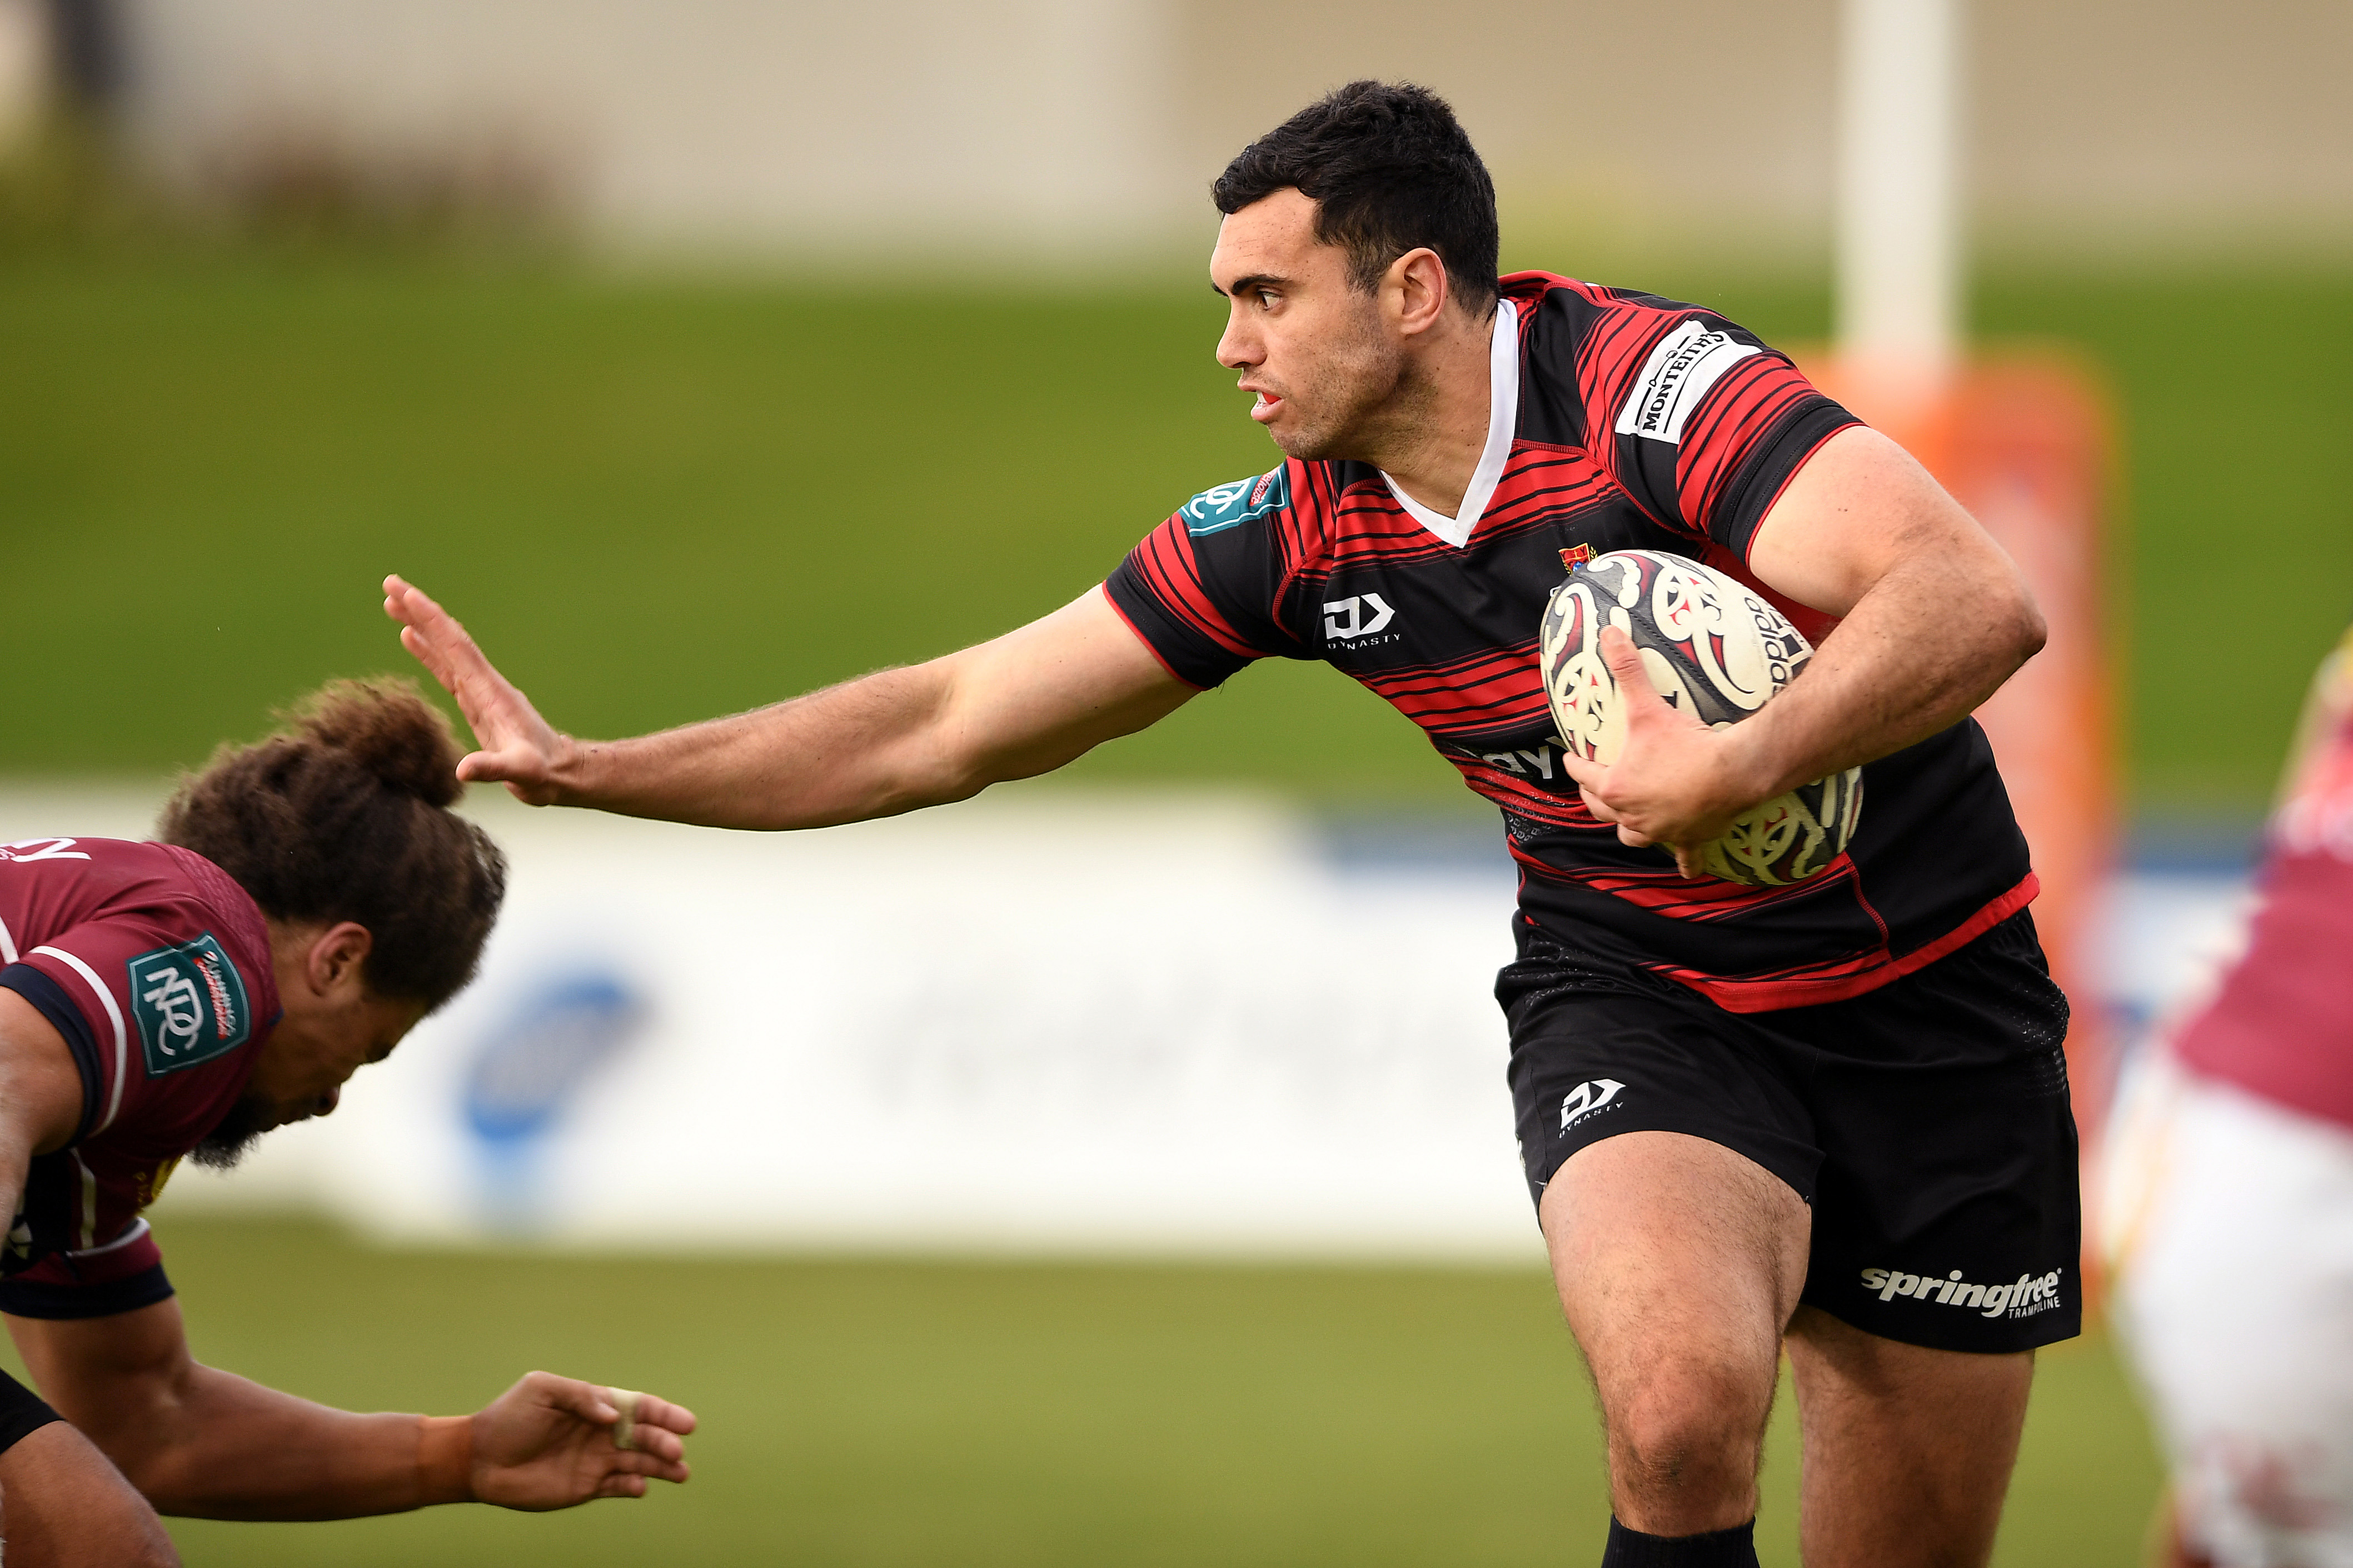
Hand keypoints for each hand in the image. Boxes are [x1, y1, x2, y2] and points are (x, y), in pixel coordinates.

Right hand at [383, 575, 573, 804]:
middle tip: (389, 583)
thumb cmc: (543, 772)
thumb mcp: (521, 772)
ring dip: (420, 625)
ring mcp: (480, 690)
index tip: (406, 595)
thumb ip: (494, 768)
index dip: (432, 621)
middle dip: (419, 611)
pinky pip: (446, 668)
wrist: (560, 772)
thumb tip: (463, 771)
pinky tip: (410, 637)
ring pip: (445, 649)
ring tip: (392, 602)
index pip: (457, 647)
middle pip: (448, 638)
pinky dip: (428, 651)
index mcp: (491, 691)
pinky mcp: (475, 702)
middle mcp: (484, 683)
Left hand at [468, 1371, 695, 1509]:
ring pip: (638, 1464)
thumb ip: (580, 1396)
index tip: (686, 1423)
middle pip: (645, 1436)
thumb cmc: (509, 1417)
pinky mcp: (585, 1488)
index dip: (664, 1413)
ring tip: (680, 1473)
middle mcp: (602, 1433)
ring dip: (660, 1467)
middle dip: (664, 1442)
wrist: (479, 1458)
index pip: (639, 1407)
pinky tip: (640, 1487)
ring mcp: (595, 1461)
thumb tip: (614, 1415)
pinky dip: (632, 1487)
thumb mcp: (542, 1389)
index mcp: (596, 1406)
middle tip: (676, 1452)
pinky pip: (617, 1488)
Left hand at [1556, 627, 1765, 877]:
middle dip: (1595, 795)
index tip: (1571, 756)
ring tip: (1628, 819)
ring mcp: (1661, 831)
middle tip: (1594, 784)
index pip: (1584, 774)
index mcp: (1615, 787)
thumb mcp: (1648, 706)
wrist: (1734, 771)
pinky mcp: (1691, 839)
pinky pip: (1686, 857)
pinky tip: (1687, 868)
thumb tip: (1608, 633)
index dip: (1575, 763)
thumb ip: (1627, 669)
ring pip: (1633, 836)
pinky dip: (1685, 862)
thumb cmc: (1687, 743)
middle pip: (1602, 809)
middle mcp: (1632, 816)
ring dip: (1628, 827)